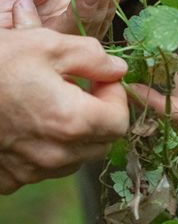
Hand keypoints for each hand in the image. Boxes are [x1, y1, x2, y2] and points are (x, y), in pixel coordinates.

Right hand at [0, 0, 117, 37]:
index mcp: (19, 31)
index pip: (44, 33)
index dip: (69, 16)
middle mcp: (43, 45)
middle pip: (72, 37)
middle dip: (91, 9)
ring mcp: (67, 42)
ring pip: (92, 30)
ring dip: (105, 3)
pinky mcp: (84, 34)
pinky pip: (102, 21)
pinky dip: (111, 0)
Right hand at [0, 0, 128, 192]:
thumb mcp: (46, 45)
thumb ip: (92, 58)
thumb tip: (118, 71)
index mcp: (71, 122)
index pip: (120, 121)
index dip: (116, 96)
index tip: (100, 79)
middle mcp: (55, 155)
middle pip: (102, 143)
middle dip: (100, 115)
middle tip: (80, 88)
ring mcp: (31, 171)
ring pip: (75, 157)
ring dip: (75, 133)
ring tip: (51, 103)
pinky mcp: (11, 178)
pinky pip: (44, 168)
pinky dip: (47, 148)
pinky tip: (28, 124)